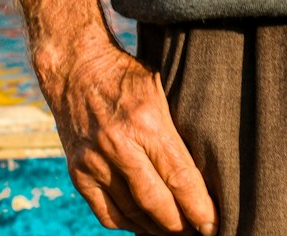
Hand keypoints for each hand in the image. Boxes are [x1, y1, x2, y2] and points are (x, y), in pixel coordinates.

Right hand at [40, 38, 218, 233]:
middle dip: (181, 224)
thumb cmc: (125, 76)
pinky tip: (145, 226)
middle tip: (198, 230)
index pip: (179, 176)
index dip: (199, 206)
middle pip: (157, 202)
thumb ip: (174, 128)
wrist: (75, 67)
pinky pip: (107, 214)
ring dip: (156, 229)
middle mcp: (118, 144)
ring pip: (132, 213)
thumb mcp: (159, 89)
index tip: (212, 223)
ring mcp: (94, 162)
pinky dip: (129, 225)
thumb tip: (200, 169)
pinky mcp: (78, 173)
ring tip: (175, 230)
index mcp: (146, 121)